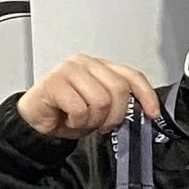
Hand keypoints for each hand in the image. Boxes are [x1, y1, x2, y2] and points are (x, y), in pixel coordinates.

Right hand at [17, 56, 162, 137]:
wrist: (36, 122)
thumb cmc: (66, 113)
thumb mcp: (101, 109)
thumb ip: (119, 103)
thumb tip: (144, 112)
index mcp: (100, 66)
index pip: (131, 75)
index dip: (146, 95)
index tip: (152, 114)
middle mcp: (86, 63)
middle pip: (119, 89)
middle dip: (114, 115)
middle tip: (101, 124)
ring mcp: (69, 70)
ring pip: (100, 100)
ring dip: (93, 120)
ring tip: (81, 120)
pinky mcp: (55, 82)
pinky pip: (80, 109)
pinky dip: (77, 122)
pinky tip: (68, 119)